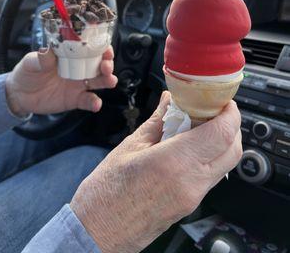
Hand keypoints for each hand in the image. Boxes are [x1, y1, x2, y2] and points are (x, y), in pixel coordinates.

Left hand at [5, 47, 116, 115]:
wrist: (20, 95)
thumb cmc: (28, 72)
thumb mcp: (31, 62)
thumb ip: (41, 58)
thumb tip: (46, 50)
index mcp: (71, 55)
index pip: (90, 48)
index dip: (101, 47)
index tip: (105, 49)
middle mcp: (79, 68)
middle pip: (100, 64)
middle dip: (108, 64)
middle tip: (106, 66)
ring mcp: (79, 84)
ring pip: (99, 82)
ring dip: (107, 80)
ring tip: (110, 81)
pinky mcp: (76, 99)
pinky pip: (89, 101)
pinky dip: (95, 103)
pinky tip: (96, 104)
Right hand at [71, 93, 241, 252]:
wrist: (99, 233)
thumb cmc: (106, 193)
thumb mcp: (131, 147)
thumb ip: (158, 120)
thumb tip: (170, 99)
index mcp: (174, 162)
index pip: (222, 133)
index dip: (229, 112)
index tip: (222, 100)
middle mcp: (191, 182)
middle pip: (233, 149)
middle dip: (231, 125)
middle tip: (213, 109)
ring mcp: (194, 197)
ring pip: (226, 163)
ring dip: (223, 141)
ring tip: (202, 125)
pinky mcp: (191, 205)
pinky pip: (213, 176)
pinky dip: (212, 156)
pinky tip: (193, 146)